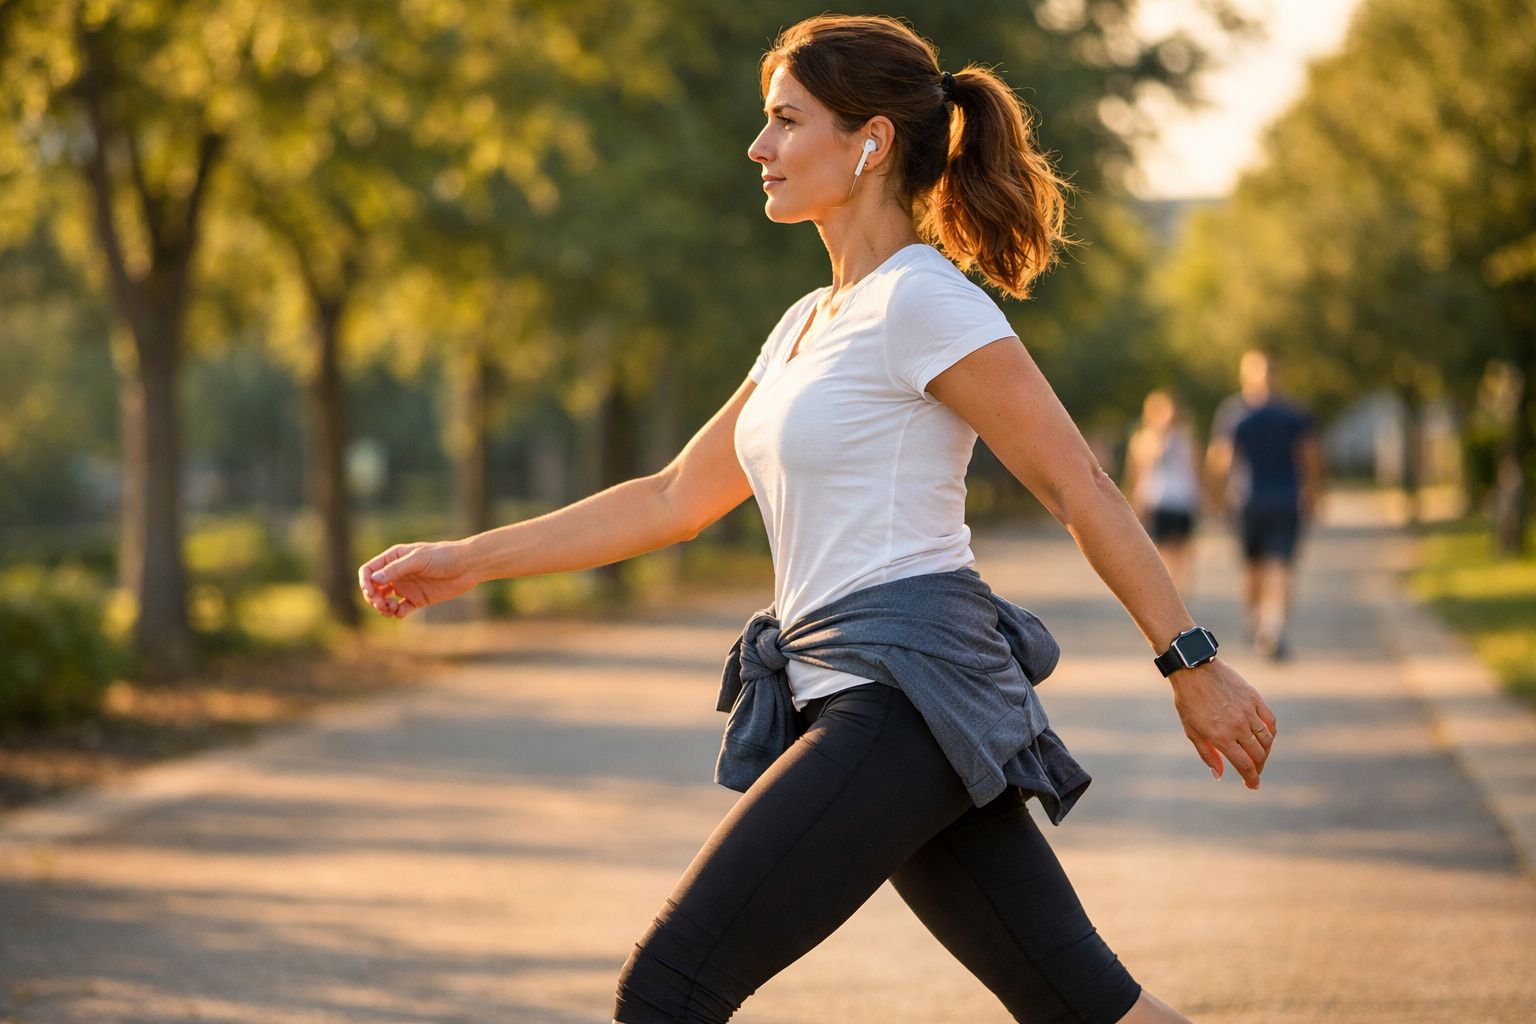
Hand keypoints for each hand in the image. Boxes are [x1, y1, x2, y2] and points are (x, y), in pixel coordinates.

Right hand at [357, 540, 477, 619]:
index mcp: (394, 558)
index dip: (365, 581)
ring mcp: (407, 587)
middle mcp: (398, 573)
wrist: (468, 566)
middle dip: (372, 597)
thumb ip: (396, 569)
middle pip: (374, 587)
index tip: (370, 591)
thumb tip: (374, 580)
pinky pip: (401, 609)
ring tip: (390, 609)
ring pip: (385, 600)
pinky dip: (397, 613)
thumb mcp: (419, 559)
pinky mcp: (417, 600)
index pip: (370, 570)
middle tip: (381, 603)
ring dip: (382, 607)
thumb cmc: (444, 556)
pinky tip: (400, 612)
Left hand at [1168, 658, 1276, 788]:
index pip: (1244, 765)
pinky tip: (1266, 738)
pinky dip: (1271, 733)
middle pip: (1258, 755)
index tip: (1253, 785)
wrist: (1194, 670)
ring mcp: (1249, 711)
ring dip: (1265, 752)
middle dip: (1258, 768)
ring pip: (1267, 740)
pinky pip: (1270, 721)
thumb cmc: (1189, 701)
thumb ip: (1208, 754)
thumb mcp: (1192, 731)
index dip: (1251, 778)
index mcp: (1221, 737)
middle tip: (1254, 772)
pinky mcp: (1255, 699)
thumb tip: (1219, 775)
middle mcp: (1238, 726)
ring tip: (1259, 756)